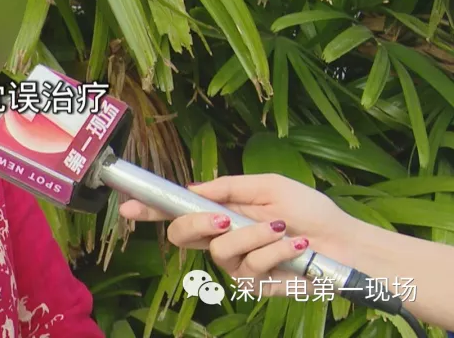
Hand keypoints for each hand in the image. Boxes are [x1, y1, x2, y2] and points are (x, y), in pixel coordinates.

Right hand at [118, 174, 360, 296]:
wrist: (345, 243)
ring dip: (256, 237)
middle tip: (224, 219)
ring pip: (221, 251)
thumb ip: (227, 186)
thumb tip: (191, 189)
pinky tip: (298, 247)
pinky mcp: (254, 286)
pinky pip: (250, 268)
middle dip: (198, 224)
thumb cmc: (310, 211)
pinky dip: (276, 252)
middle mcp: (221, 239)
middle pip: (182, 236)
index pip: (177, 211)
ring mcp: (236, 265)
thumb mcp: (268, 186)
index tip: (126, 205)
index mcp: (221, 212)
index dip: (149, 209)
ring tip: (287, 231)